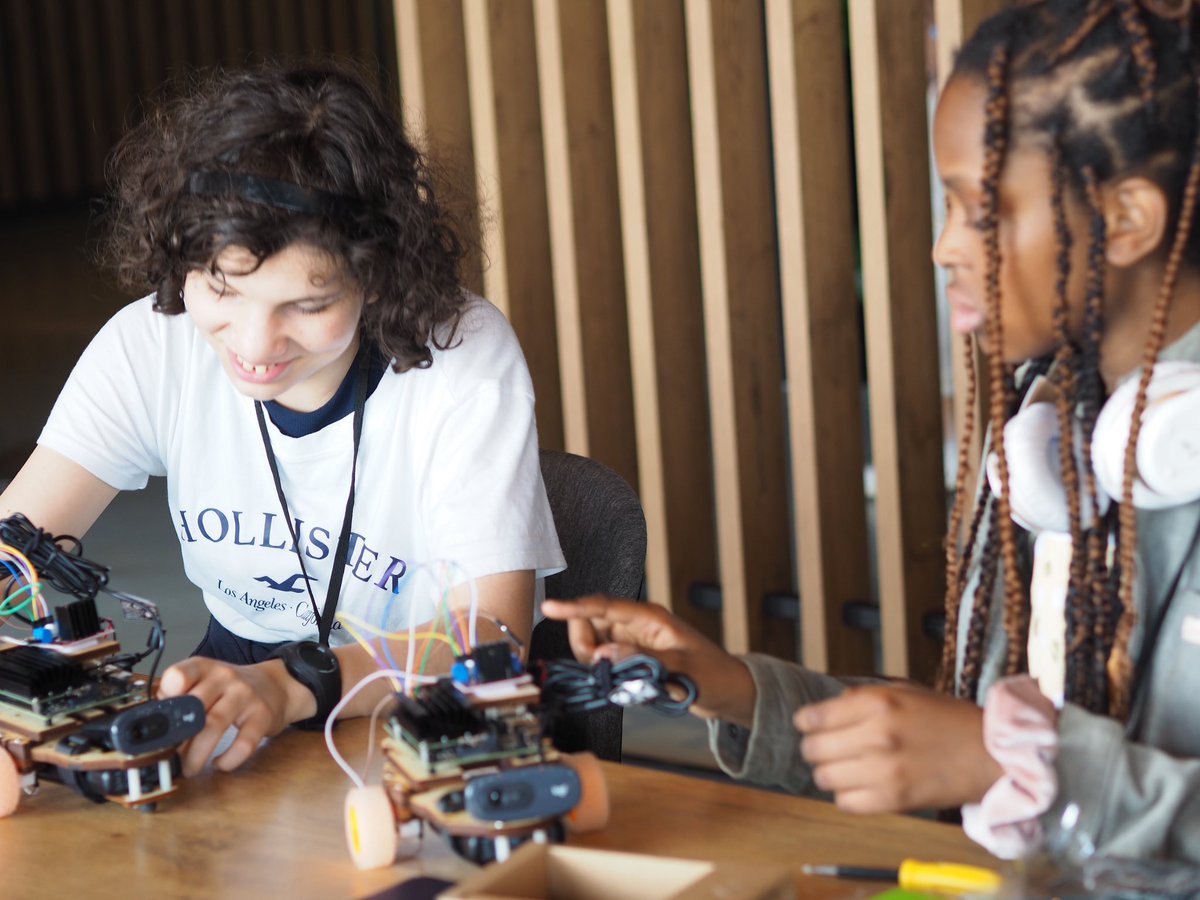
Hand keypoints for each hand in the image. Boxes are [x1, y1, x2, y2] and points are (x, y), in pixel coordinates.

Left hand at [157, 657, 309, 775]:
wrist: (277, 685)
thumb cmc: (232, 690)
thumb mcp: (207, 683)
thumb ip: (182, 698)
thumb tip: (156, 732)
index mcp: (204, 668)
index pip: (178, 675)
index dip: (165, 698)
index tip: (161, 720)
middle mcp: (224, 677)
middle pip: (193, 708)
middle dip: (177, 739)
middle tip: (171, 757)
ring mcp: (245, 695)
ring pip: (214, 726)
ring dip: (197, 755)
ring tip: (190, 769)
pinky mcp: (263, 716)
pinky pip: (244, 743)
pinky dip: (228, 760)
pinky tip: (220, 764)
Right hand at [541, 595, 755, 725]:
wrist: (727, 692)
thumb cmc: (712, 674)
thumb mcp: (680, 668)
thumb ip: (639, 659)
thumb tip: (602, 654)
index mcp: (648, 617)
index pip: (603, 606)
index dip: (574, 607)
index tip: (549, 608)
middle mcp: (636, 625)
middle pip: (591, 624)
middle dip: (585, 645)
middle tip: (601, 668)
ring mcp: (634, 642)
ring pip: (594, 644)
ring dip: (596, 662)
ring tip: (623, 680)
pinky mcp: (633, 658)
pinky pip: (606, 661)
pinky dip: (606, 672)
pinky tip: (627, 684)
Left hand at [795, 684, 1001, 813]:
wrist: (989, 755)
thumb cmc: (948, 720)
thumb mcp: (906, 692)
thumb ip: (864, 697)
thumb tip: (829, 706)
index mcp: (879, 703)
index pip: (815, 717)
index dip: (806, 722)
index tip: (807, 725)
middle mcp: (877, 735)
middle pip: (814, 749)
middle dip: (814, 747)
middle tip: (824, 747)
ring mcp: (884, 770)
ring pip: (825, 777)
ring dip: (828, 773)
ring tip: (842, 768)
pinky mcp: (894, 800)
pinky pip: (845, 802)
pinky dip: (845, 795)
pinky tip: (857, 786)